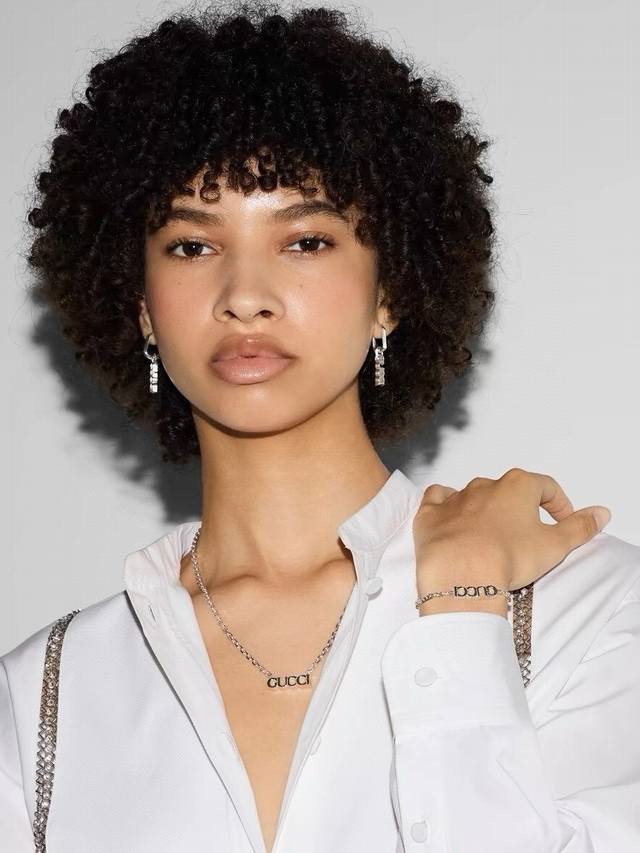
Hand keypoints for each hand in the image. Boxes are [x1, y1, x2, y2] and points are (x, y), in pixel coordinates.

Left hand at [413, 468, 611, 616]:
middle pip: (509, 491)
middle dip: (520, 510)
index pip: (547, 487)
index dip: (559, 505)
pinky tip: (452, 519)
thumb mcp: (555, 545)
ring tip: (492, 536)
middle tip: (527, 535)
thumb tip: (601, 513)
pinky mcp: (430, 513)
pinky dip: (446, 506)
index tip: (562, 522)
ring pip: (475, 495)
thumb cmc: (509, 557)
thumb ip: (580, 527)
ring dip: (486, 510)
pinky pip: (438, 500)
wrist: (461, 574)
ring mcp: (455, 497)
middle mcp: (486, 484)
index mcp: (518, 486)